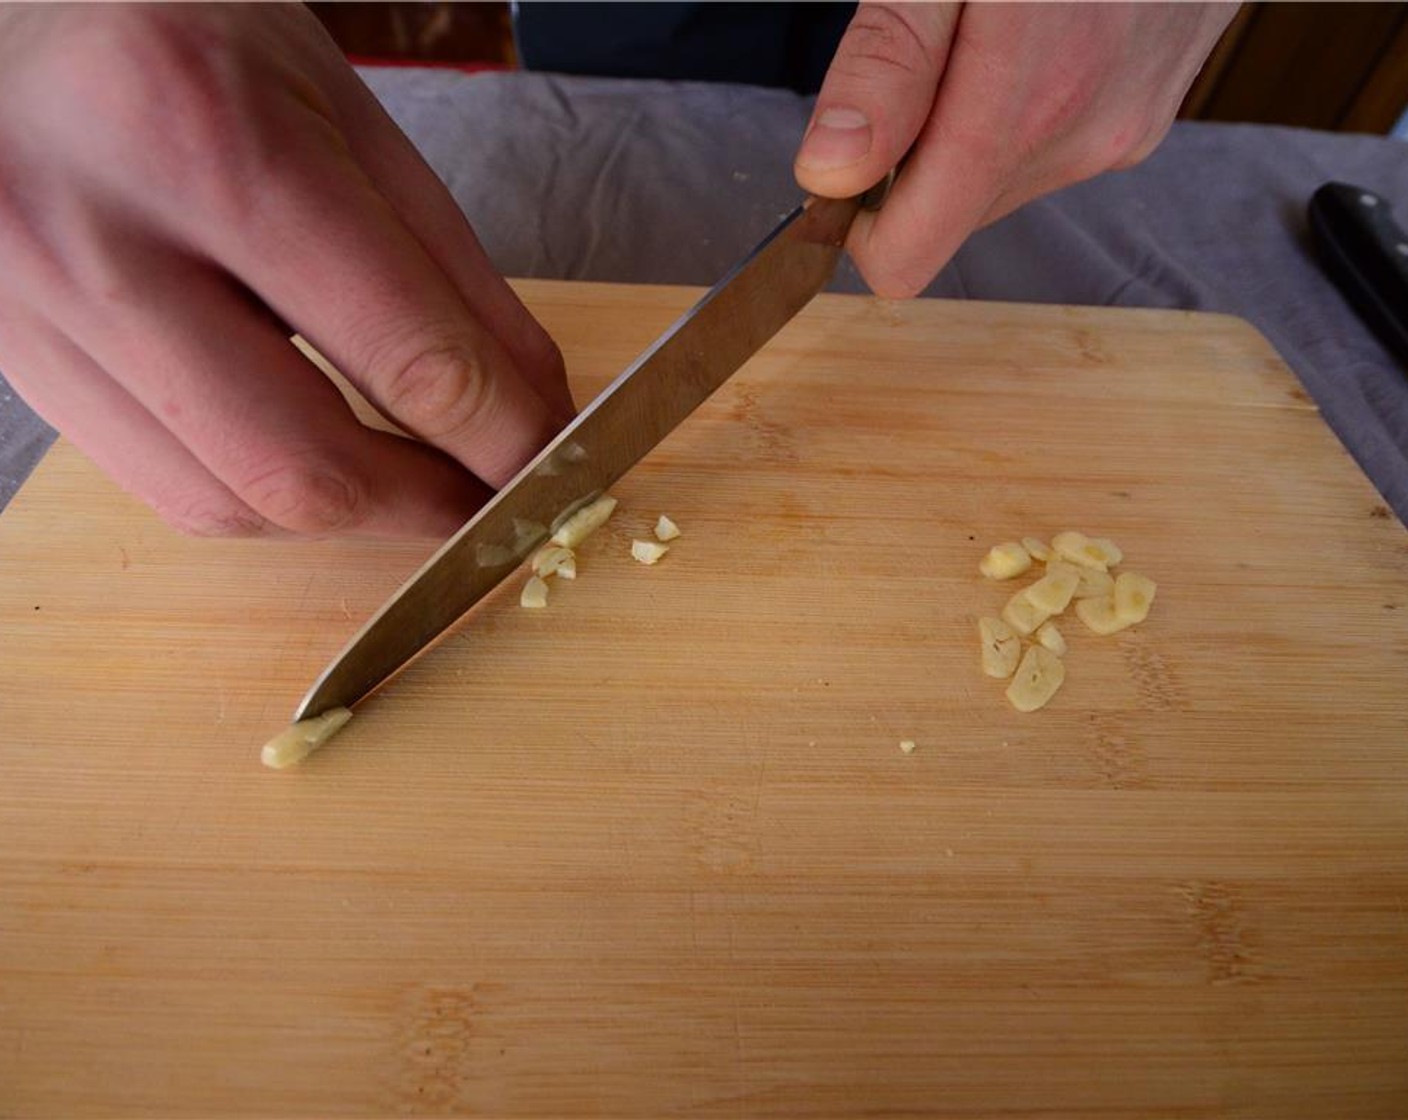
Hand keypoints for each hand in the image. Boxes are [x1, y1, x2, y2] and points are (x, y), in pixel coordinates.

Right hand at [0, 4, 573, 537]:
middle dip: (428, 508)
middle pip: (301, 467)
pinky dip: (264, 499)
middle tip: (490, 498)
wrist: (4, 21)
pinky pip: (164, 488)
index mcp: (205, 140)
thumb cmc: (185, 41)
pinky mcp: (16, 364)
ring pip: (227, 503)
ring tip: (411, 479)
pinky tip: (311, 455)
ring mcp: (32, 313)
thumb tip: (534, 412)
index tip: (556, 468)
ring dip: (349, 515)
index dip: (505, 441)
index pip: (404, 355)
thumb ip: (450, 273)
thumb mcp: (347, 115)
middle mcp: (95, 238)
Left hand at [794, 2, 1237, 296]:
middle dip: (917, 154)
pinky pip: (1050, 148)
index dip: (857, 219)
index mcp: (1019, 109)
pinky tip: (1038, 29)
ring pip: (996, 182)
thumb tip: (832, 172)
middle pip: (948, 217)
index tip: (848, 152)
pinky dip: (1025, 107)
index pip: (905, 257)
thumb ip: (886, 66)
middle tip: (927, 52)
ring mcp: (1123, 132)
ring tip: (994, 28)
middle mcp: (1080, 141)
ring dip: (971, 127)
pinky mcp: (1147, 117)